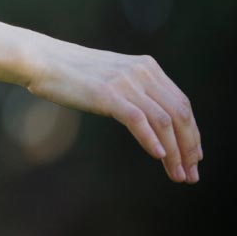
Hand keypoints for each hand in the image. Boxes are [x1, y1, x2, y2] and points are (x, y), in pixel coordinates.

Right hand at [24, 38, 201, 183]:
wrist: (42, 60)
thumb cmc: (73, 73)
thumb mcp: (113, 76)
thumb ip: (135, 90)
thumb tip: (154, 119)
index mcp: (147, 67)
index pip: (182, 104)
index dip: (192, 133)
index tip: (194, 158)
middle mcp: (141, 72)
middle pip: (179, 114)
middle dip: (189, 147)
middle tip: (191, 174)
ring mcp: (125, 82)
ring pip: (163, 121)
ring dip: (175, 152)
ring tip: (178, 174)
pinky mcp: (107, 94)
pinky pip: (138, 120)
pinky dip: (152, 140)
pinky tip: (159, 156)